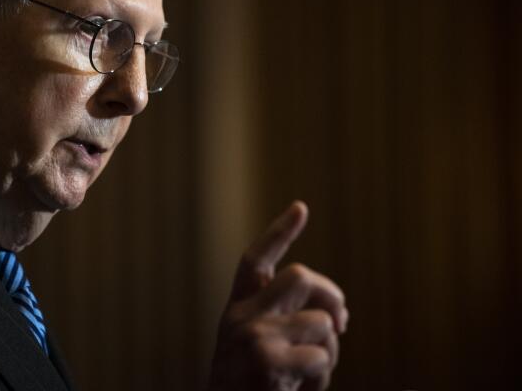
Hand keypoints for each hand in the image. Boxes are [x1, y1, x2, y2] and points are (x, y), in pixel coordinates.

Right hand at [207, 201, 347, 390]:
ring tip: (310, 374)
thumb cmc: (251, 390)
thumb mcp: (257, 349)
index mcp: (236, 311)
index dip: (278, 233)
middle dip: (331, 295)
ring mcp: (254, 337)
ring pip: (320, 321)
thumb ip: (281, 323)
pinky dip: (322, 377)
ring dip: (329, 350)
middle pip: (299, 277)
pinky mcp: (269, 362)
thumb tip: (334, 314)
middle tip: (344, 323)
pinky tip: (302, 390)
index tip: (301, 208)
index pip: (256, 261)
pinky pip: (321, 356)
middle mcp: (240, 317)